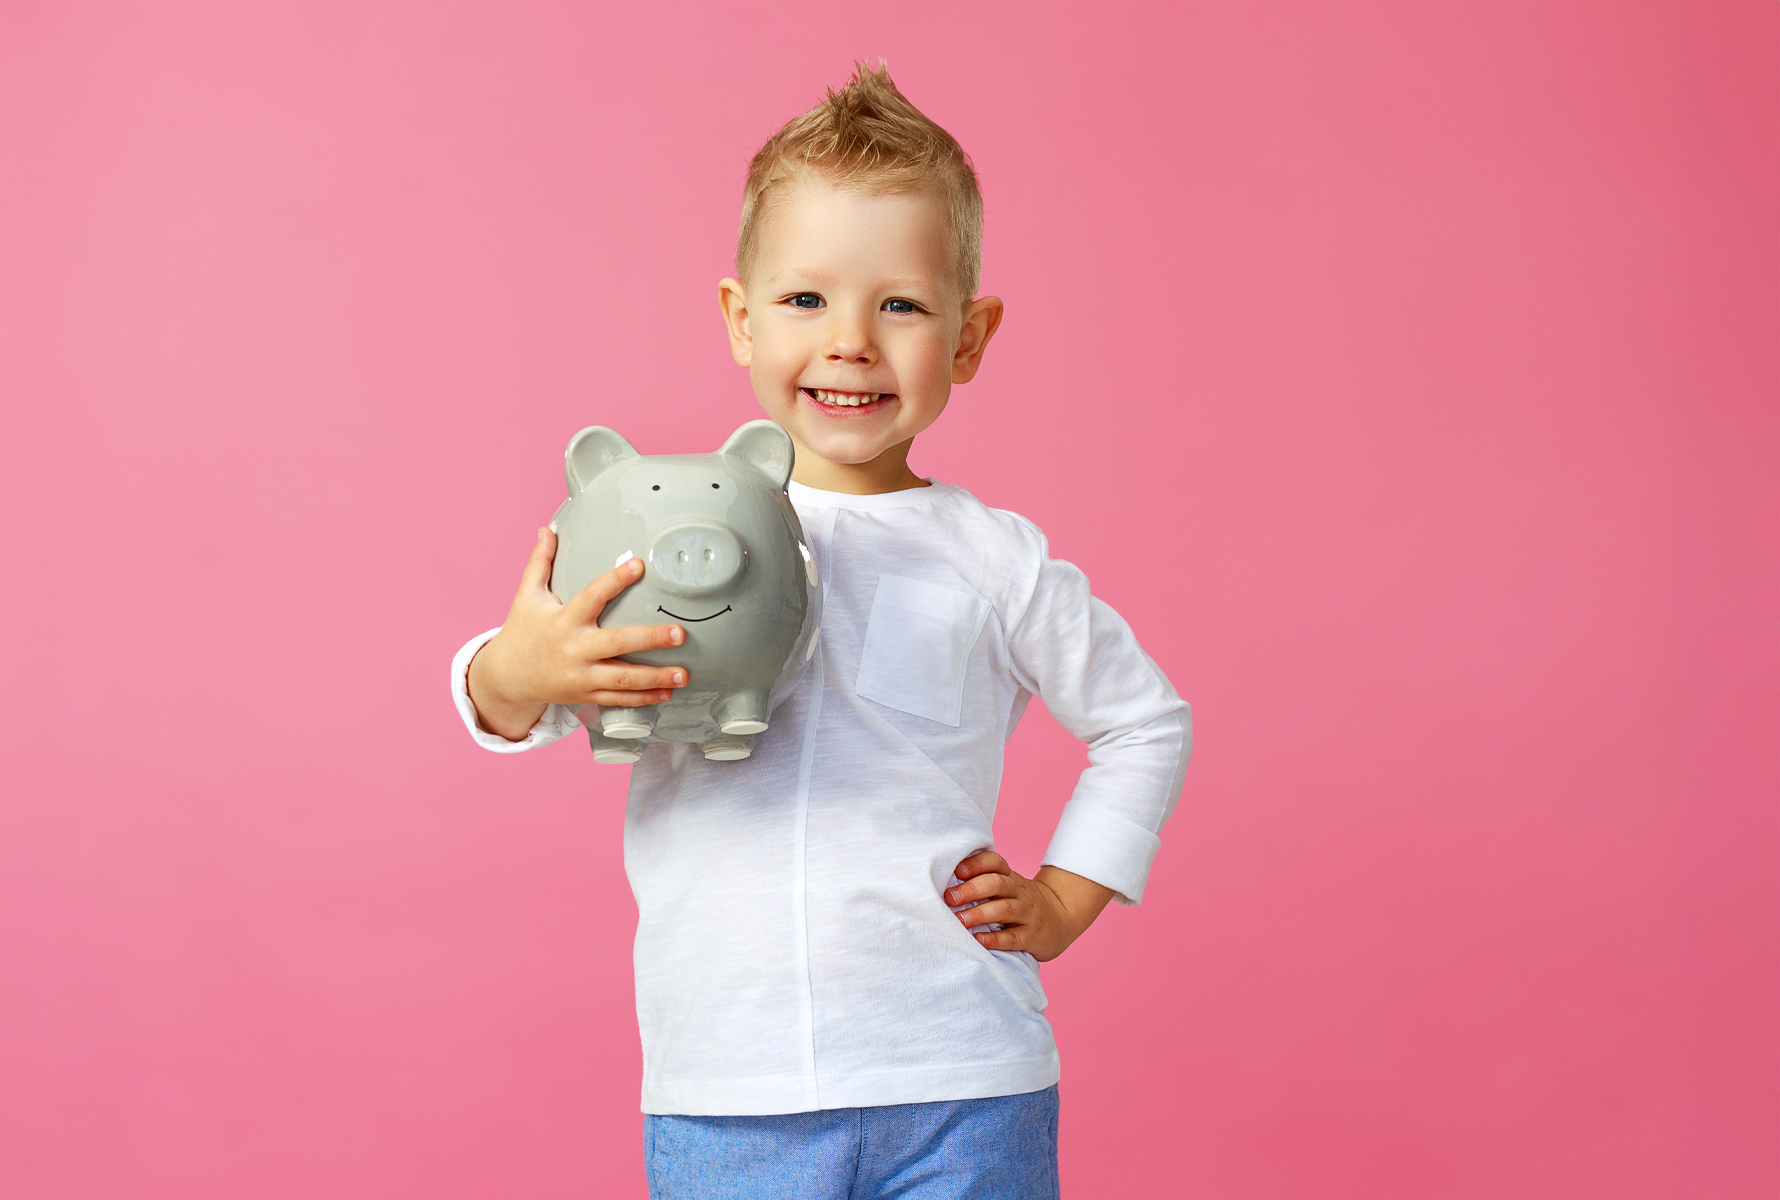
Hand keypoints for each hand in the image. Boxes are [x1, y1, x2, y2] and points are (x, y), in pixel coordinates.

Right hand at [467, 528, 687, 740]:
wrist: (507, 676)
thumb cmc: (522, 630)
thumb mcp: (527, 595)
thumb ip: (540, 562)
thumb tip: (547, 530)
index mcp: (564, 620)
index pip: (592, 596)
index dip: (615, 580)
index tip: (638, 565)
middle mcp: (575, 648)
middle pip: (617, 643)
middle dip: (650, 639)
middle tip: (680, 634)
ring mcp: (581, 675)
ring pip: (623, 679)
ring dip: (655, 678)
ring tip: (683, 674)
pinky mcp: (586, 694)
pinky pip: (618, 699)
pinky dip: (643, 698)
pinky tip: (666, 693)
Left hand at [944, 851, 1115, 962]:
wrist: (1062, 917)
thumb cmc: (1022, 902)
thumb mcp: (1009, 886)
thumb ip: (983, 881)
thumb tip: (943, 883)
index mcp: (1010, 877)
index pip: (995, 862)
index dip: (976, 864)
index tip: (956, 871)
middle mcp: (1020, 892)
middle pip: (997, 884)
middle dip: (971, 889)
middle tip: (949, 898)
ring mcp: (1028, 914)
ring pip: (1004, 909)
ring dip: (979, 914)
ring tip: (959, 921)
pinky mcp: (1033, 936)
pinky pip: (1013, 937)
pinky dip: (995, 939)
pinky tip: (979, 940)